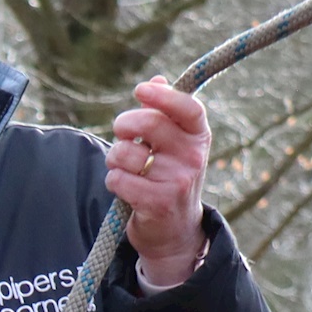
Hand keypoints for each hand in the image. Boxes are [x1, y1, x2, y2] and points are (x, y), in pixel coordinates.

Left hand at [104, 77, 211, 287]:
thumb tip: (156, 80)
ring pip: (127, 153)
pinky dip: (113, 181)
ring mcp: (177, 181)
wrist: (175, 231)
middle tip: (120, 134)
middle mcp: (193, 158)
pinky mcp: (158, 203)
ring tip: (124, 167)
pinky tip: (124, 187)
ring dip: (114, 158)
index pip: (187, 107)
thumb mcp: (174, 146)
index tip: (140, 90)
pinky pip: (119, 179)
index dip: (162, 95)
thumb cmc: (169, 178)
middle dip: (123, 125)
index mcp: (198, 137)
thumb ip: (163, 114)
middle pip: (149, 123)